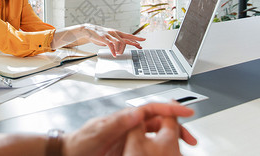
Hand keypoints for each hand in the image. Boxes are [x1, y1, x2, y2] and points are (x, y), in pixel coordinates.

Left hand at [62, 102, 195, 155]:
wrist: (70, 155)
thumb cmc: (80, 142)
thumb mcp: (99, 131)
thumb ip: (118, 122)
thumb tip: (137, 113)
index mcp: (124, 119)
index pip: (151, 109)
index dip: (169, 109)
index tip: (184, 111)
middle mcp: (129, 126)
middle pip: (158, 122)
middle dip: (177, 127)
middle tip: (190, 137)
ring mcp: (129, 138)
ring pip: (156, 135)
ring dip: (171, 139)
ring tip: (183, 146)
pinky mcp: (128, 149)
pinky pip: (149, 147)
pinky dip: (161, 149)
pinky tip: (166, 153)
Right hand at [81, 24, 145, 55]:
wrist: (90, 30)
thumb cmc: (101, 35)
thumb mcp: (110, 37)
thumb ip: (116, 40)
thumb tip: (123, 45)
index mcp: (117, 33)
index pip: (129, 35)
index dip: (136, 37)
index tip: (143, 39)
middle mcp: (115, 33)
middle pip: (126, 39)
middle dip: (134, 43)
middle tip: (139, 47)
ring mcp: (109, 35)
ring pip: (119, 42)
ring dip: (120, 50)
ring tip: (119, 54)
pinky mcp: (104, 38)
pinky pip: (110, 45)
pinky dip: (113, 51)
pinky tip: (114, 54)